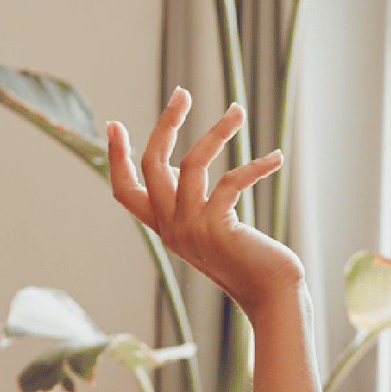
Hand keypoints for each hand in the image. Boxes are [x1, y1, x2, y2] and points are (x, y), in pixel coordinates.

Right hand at [107, 88, 300, 310]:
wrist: (273, 298)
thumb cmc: (253, 263)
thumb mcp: (215, 233)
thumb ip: (197, 205)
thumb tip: (186, 168)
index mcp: (166, 230)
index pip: (125, 192)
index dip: (116, 158)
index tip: (115, 124)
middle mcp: (172, 229)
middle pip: (152, 165)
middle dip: (165, 123)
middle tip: (182, 93)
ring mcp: (191, 229)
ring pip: (191, 163)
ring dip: (217, 132)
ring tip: (239, 111)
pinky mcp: (217, 228)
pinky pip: (230, 181)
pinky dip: (255, 166)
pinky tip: (276, 158)